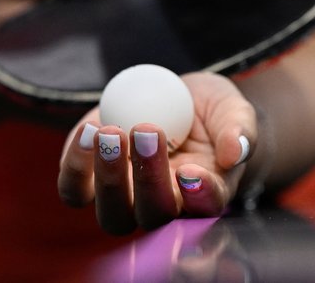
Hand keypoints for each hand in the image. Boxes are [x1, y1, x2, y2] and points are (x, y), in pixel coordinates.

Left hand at [58, 72, 257, 234]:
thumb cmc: (209, 110)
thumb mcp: (230, 109)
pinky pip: (75, 190)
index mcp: (204, 193)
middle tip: (147, 131)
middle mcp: (164, 205)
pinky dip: (75, 165)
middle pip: (153, 216)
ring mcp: (125, 198)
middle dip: (148, 179)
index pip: (205, 208)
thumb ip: (239, 128)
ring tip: (111, 132)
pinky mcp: (90, 181)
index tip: (191, 171)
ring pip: (112, 214)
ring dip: (109, 177)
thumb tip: (236, 150)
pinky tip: (89, 130)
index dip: (199, 195)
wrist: (171, 99)